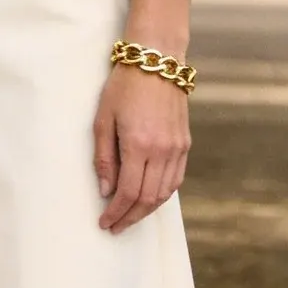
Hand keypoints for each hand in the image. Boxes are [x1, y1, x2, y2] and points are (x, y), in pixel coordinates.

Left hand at [92, 64, 190, 232]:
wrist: (156, 60)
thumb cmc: (124, 86)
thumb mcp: (103, 119)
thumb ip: (104, 158)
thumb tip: (105, 191)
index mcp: (139, 145)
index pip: (128, 193)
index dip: (115, 213)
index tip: (104, 222)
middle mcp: (162, 150)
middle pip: (148, 199)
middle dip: (130, 217)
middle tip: (115, 227)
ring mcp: (177, 148)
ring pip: (164, 193)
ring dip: (146, 210)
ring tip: (129, 216)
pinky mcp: (184, 143)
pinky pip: (175, 179)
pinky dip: (162, 195)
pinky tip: (149, 198)